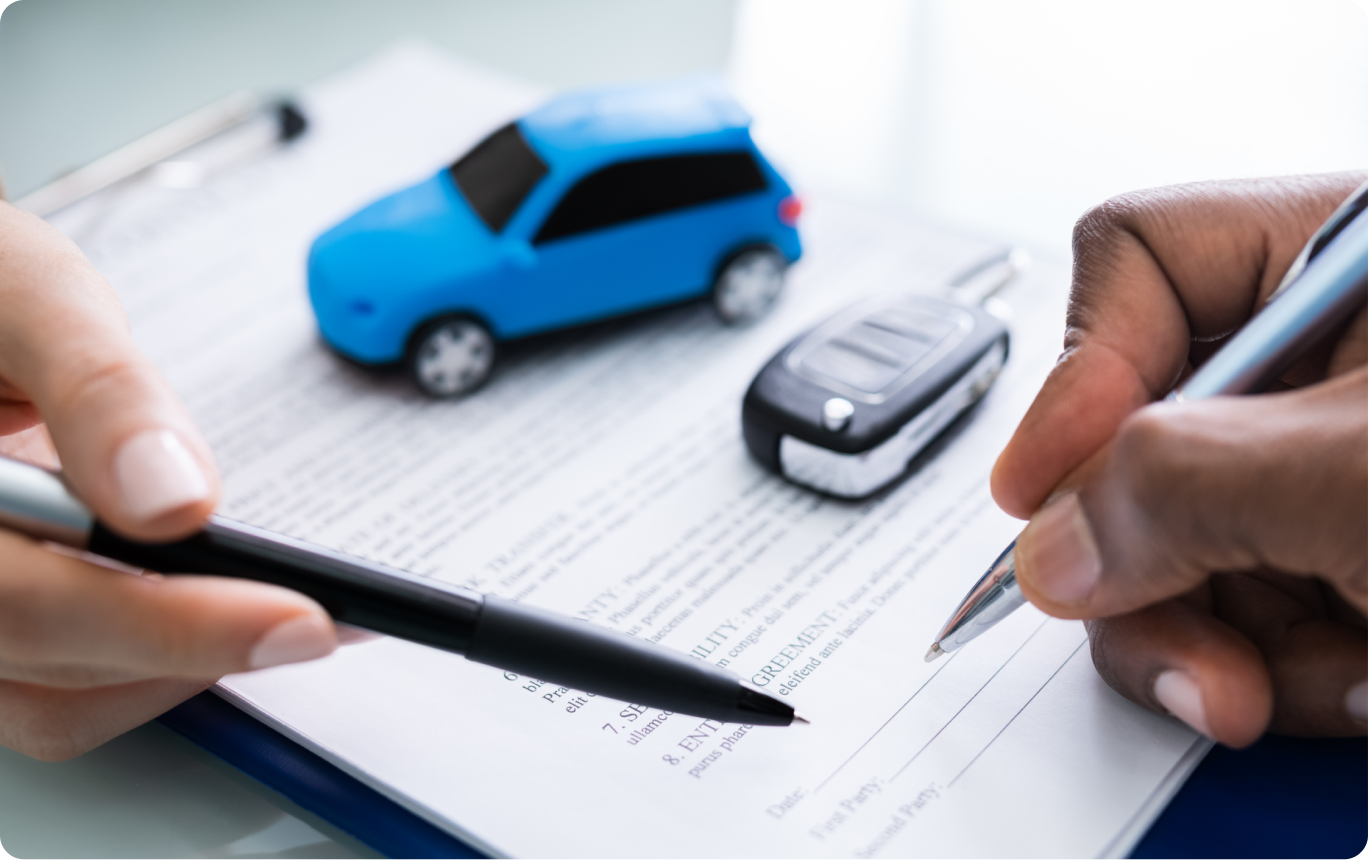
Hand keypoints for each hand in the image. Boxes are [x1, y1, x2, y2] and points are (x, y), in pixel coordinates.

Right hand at [0, 203, 337, 760]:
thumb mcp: (26, 293)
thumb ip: (98, 391)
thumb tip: (177, 502)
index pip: (22, 603)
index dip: (167, 625)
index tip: (296, 618)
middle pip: (49, 665)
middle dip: (202, 646)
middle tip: (326, 616)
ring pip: (55, 699)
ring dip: (179, 663)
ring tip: (279, 602)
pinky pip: (59, 687)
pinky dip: (149, 660)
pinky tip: (211, 603)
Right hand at [990, 173, 1367, 746]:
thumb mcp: (1352, 473)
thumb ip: (1172, 488)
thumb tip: (1051, 547)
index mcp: (1341, 262)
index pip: (1137, 257)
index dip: (1078, 373)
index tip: (1053, 488)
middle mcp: (1322, 362)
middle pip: (1134, 436)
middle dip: (1147, 565)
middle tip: (1181, 640)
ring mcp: (1329, 469)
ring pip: (1178, 547)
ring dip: (1215, 642)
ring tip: (1299, 688)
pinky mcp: (1347, 559)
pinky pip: (1246, 614)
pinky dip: (1284, 674)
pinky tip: (1361, 685)